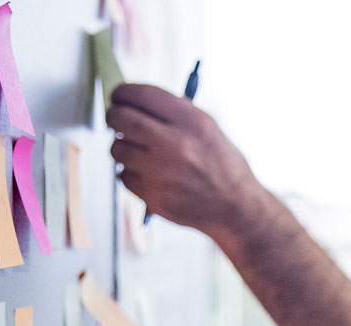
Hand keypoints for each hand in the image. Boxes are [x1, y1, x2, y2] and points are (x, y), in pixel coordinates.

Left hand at [106, 84, 266, 237]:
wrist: (236, 207)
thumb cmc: (221, 165)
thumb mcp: (208, 128)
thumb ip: (174, 112)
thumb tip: (133, 100)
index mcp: (192, 122)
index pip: (141, 94)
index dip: (123, 92)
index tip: (119, 97)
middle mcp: (177, 145)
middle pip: (121, 118)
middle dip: (114, 116)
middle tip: (117, 120)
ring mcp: (163, 173)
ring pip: (117, 149)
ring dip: (123, 147)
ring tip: (140, 152)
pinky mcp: (153, 196)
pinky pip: (123, 176)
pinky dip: (130, 173)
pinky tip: (148, 174)